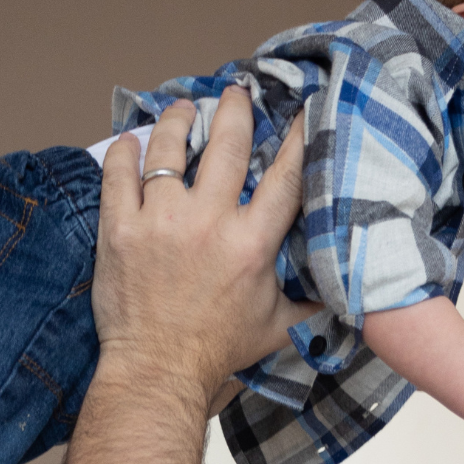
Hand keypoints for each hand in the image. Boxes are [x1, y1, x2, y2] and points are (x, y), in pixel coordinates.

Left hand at [95, 90, 319, 404]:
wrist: (158, 370)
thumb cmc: (218, 351)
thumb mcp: (278, 326)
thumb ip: (310, 300)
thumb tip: (344, 291)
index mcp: (252, 242)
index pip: (284, 175)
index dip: (295, 136)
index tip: (299, 110)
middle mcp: (209, 222)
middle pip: (226, 143)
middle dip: (234, 109)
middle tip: (235, 92)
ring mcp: (161, 221)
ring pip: (169, 148)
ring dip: (177, 120)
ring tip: (181, 109)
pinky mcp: (121, 229)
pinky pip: (119, 173)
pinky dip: (125, 151)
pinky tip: (131, 140)